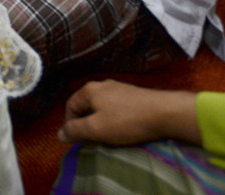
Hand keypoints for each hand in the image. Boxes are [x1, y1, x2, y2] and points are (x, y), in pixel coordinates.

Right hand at [58, 80, 199, 145]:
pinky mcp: (133, 94)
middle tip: (94, 139)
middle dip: (86, 122)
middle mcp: (102, 85)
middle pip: (86, 105)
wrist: (165, 112)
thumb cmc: (127, 120)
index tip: (79, 139)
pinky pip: (116, 106)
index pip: (70, 106)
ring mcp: (119, 88)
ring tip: (109, 135)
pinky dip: (115, 117)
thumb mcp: (96, 129)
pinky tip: (124, 127)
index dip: (70, 124)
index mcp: (89, 90)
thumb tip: (59, 134)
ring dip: (101, 120)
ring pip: (101, 106)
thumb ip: (75, 131)